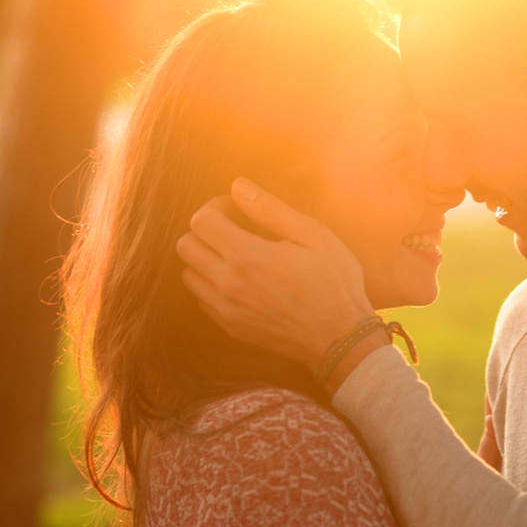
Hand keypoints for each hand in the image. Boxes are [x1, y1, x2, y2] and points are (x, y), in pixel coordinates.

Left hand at [176, 178, 376, 370]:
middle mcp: (228, 284)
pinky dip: (211, 285)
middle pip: (186, 246)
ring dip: (204, 259)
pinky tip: (240, 280)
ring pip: (188, 274)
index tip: (236, 209)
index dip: (216, 207)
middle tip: (233, 229)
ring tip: (235, 255)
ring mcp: (226, 310)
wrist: (340, 339)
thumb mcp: (313, 236)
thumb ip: (270, 209)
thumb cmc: (333, 284)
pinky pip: (202, 300)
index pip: (201, 221)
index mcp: (247, 256)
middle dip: (205, 230)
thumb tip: (238, 187)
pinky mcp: (231, 327)